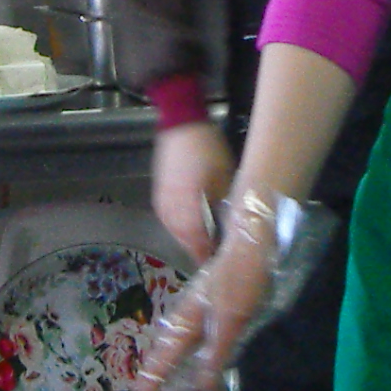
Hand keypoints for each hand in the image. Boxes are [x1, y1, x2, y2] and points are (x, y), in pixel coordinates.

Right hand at [122, 189, 281, 390]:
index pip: (155, 368)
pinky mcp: (213, 325)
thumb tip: (200, 385)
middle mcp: (183, 328)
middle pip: (164, 371)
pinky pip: (201, 361)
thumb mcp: (233, 317)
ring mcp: (197, 326)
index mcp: (182, 326)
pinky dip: (202, 380)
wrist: (254, 246)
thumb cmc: (242, 277)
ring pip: (183, 368)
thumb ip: (217, 351)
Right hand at [152, 119, 235, 261]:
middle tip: (222, 254)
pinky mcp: (158, 198)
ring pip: (178, 233)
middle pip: (187, 244)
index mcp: (188, 214)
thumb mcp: (226, 181)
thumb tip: (232, 232)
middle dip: (204, 250)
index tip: (226, 267)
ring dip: (193, 239)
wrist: (180, 124)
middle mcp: (171, 215)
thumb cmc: (208, 151)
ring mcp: (162, 206)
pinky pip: (171, 221)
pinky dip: (184, 226)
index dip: (213, 260)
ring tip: (211, 240)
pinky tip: (196, 223)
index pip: (200, 249)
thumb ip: (226, 210)